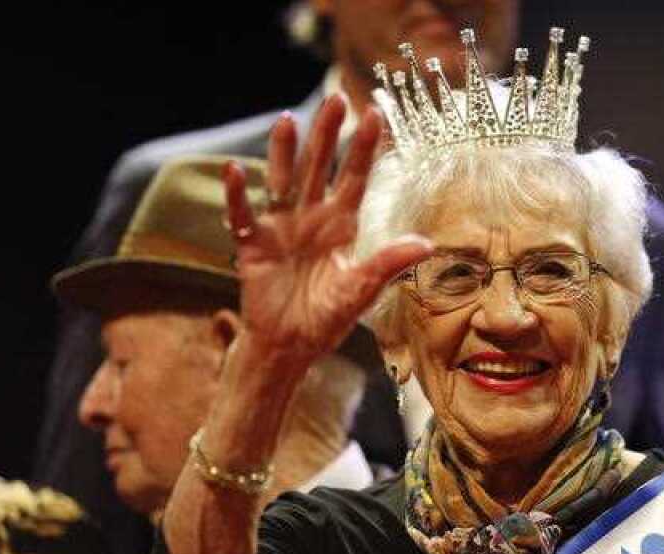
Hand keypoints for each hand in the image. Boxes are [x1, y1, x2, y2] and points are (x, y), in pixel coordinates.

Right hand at [223, 94, 431, 361]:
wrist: (289, 346)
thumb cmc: (327, 319)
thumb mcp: (361, 290)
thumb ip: (389, 264)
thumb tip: (427, 244)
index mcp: (340, 226)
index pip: (355, 178)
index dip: (364, 148)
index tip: (376, 114)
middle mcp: (311, 218)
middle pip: (319, 167)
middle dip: (327, 134)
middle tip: (335, 98)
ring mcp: (281, 228)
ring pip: (282, 180)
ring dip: (283, 152)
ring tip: (287, 120)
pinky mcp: (254, 244)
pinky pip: (243, 214)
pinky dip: (237, 195)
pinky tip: (235, 171)